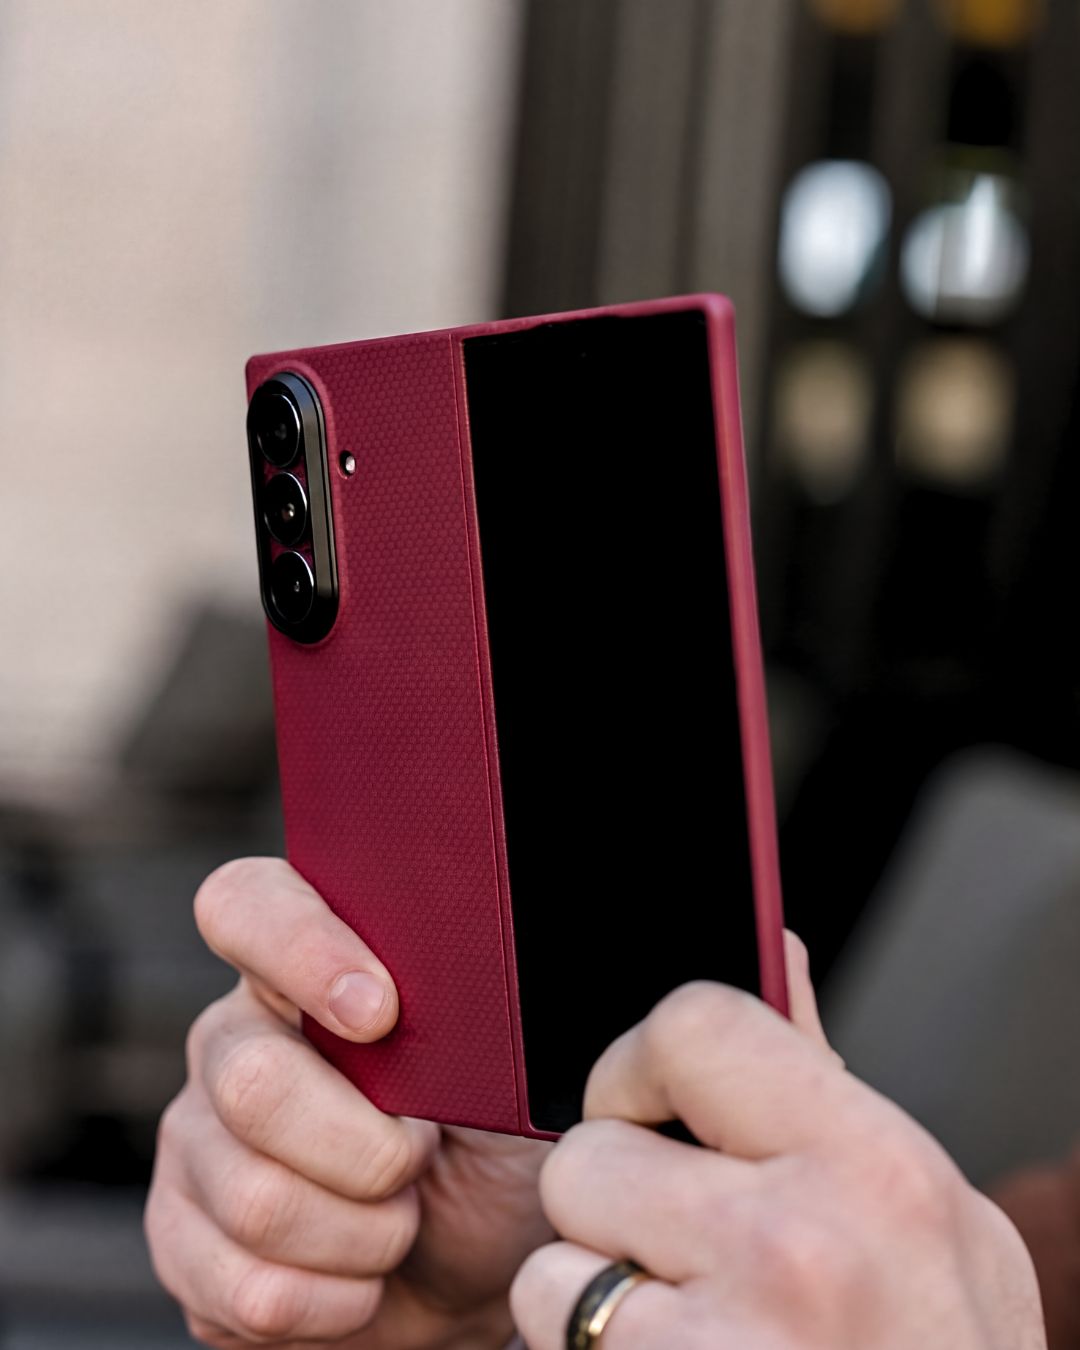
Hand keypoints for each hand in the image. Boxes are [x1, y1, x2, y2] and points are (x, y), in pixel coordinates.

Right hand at [145, 857, 551, 1348]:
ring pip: (256, 1200)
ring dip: (365, 1234)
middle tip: (423, 1157)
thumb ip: (474, 1008)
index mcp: (304, 967)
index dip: (301, 948)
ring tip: (400, 1220)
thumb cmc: (494, 1142)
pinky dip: (333, 1301)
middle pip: (252, 1079)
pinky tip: (360, 1277)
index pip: (246, 905)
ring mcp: (196, 1141)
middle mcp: (234, 1040)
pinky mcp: (182, 1241)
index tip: (380, 1011)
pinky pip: (244, 1289)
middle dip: (369, 1148)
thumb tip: (474, 978)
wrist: (477, 1264)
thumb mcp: (510, 1064)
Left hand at [512, 936, 1046, 1349]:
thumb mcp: (929, 1209)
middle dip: (612, 1194)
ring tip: (681, 1322)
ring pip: (552, 1264)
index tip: (649, 1105)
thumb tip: (774, 947)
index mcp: (869, 1163)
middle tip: (676, 1240)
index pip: (690, 1024)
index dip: (643, 1062)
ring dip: (592, 1292)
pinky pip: (547, 1342)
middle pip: (590, 1151)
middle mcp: (794, 1247)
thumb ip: (824, 1079)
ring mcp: (720, 1345)